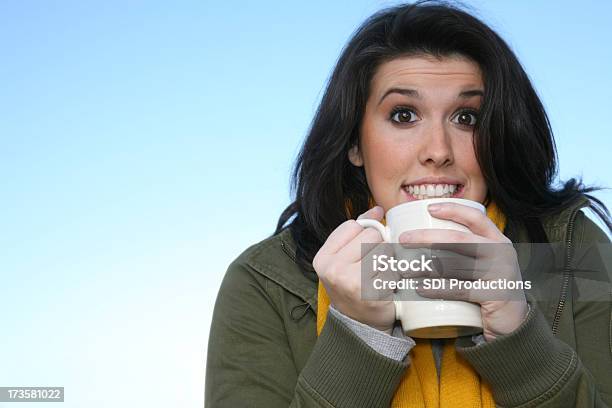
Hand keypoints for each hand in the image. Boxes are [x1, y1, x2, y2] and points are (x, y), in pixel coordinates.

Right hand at [313, 206, 395, 333]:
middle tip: (374, 265)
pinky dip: (396, 275)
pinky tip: (387, 286)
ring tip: (381, 275)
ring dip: (389, 260)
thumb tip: (377, 209)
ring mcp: (351, 282)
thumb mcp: (346, 258)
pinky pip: (394, 268)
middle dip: (379, 246)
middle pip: (371, 235)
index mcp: (323, 258)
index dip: (365, 233)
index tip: (364, 249)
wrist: (360, 326)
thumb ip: (359, 231)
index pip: (352, 226)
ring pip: (385, 249)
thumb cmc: (354, 286)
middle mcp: (332, 269)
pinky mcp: (371, 292)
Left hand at [398, 202, 528, 341]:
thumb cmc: (490, 288)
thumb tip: (425, 239)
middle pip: (457, 239)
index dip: (452, 210)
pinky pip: (458, 289)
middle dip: (426, 237)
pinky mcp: (493, 294)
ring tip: (405, 269)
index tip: (429, 207)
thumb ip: (465, 251)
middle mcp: (500, 252)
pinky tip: (419, 288)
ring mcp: (499, 272)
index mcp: (497, 240)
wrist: (515, 322)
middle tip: (403, 239)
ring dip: (424, 267)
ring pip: (453, 265)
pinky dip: (436, 289)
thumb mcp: (484, 264)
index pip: (475, 217)